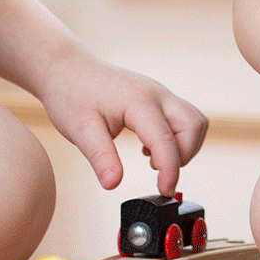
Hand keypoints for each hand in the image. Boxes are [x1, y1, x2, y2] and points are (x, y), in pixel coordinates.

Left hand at [37, 57, 207, 196]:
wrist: (66, 67)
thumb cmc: (71, 95)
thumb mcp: (80, 130)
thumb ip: (101, 158)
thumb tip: (113, 184)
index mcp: (139, 102)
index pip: (166, 140)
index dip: (170, 170)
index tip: (163, 191)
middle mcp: (156, 94)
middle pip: (194, 126)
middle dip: (183, 155)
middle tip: (158, 173)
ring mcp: (159, 92)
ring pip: (193, 120)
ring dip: (184, 145)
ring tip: (152, 159)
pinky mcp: (157, 96)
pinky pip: (182, 116)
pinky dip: (176, 137)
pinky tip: (148, 147)